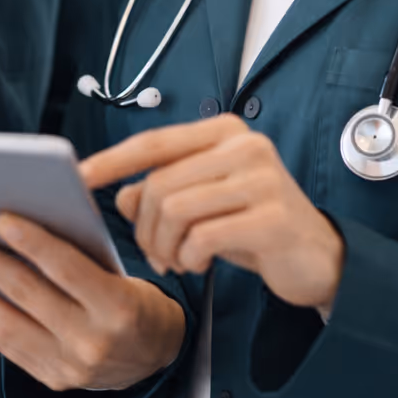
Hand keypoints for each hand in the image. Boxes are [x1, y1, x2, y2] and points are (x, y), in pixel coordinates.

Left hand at [0, 215, 184, 391]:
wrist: (155, 358)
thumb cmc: (135, 300)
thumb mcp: (123, 273)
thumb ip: (80, 254)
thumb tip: (20, 224)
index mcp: (117, 307)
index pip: (65, 267)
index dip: (30, 241)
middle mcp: (90, 341)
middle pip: (24, 292)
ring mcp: (68, 366)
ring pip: (4, 323)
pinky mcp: (50, 380)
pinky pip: (3, 345)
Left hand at [81, 116, 344, 313]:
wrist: (319, 260)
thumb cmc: (253, 226)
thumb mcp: (203, 204)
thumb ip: (160, 193)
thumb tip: (118, 195)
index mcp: (224, 132)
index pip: (154, 142)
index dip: (112, 161)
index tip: (79, 177)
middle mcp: (246, 146)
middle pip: (160, 184)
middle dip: (144, 227)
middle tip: (152, 254)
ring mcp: (263, 179)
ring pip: (176, 211)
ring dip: (164, 246)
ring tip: (173, 262)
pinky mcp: (273, 217)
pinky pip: (203, 238)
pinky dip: (189, 258)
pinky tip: (196, 265)